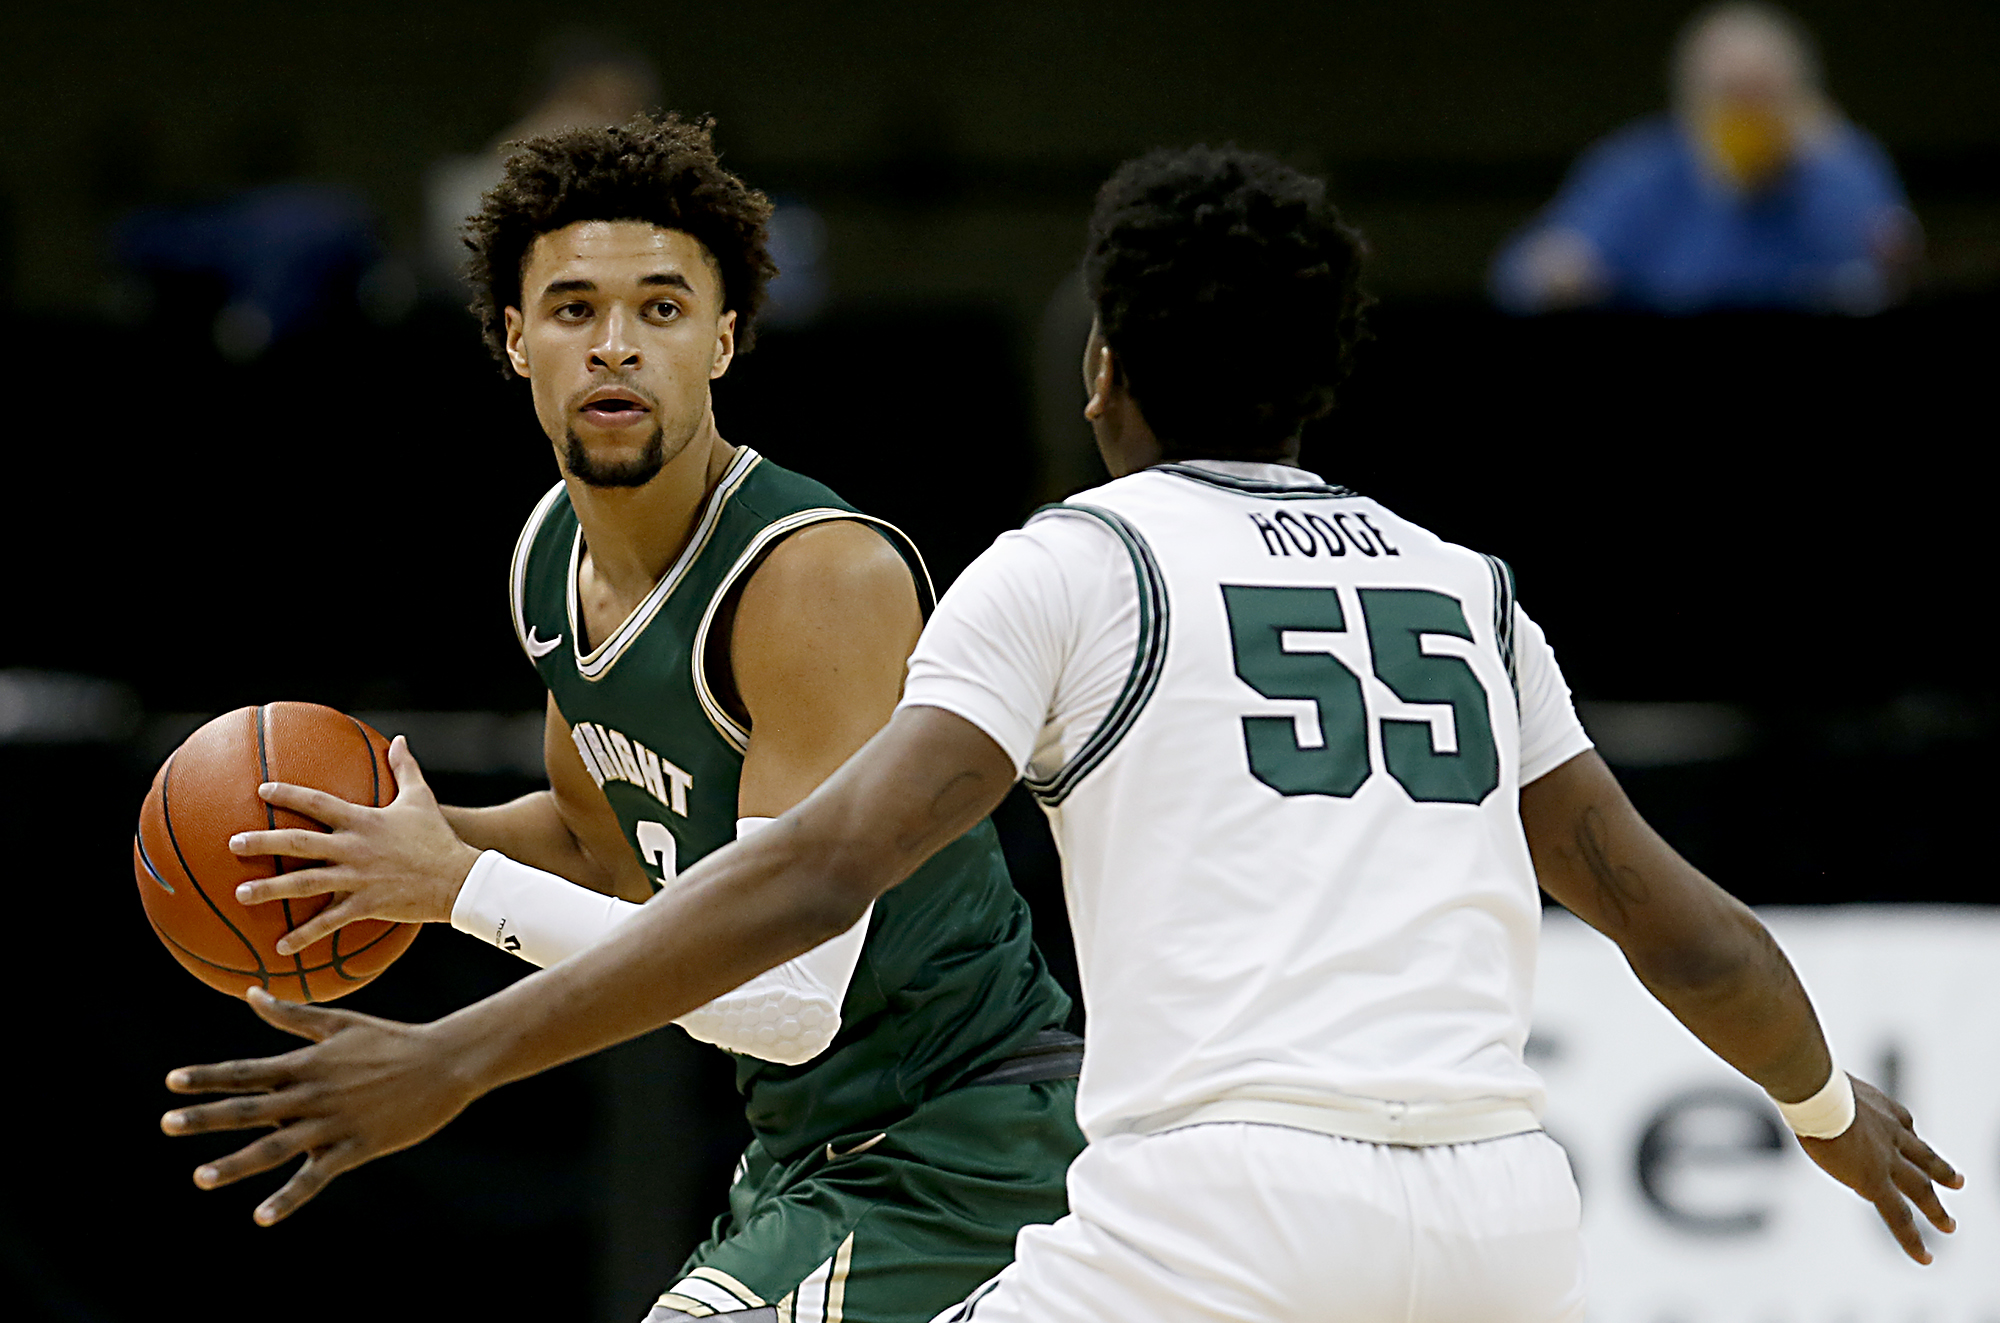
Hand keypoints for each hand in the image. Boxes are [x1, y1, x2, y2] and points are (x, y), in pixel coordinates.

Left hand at [162, 988, 480, 1224]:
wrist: (446, 1062)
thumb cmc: (392, 1040)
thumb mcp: (341, 1022)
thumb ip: (292, 1015)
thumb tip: (251, 993)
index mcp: (308, 1064)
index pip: (247, 1071)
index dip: (208, 1077)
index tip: (171, 1082)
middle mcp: (314, 1094)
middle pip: (250, 1109)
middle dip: (206, 1117)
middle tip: (166, 1124)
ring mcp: (333, 1123)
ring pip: (275, 1147)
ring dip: (236, 1163)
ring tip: (200, 1177)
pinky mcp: (355, 1147)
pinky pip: (315, 1177)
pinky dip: (288, 1198)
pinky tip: (261, 1216)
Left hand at [229, 736, 480, 953]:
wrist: (460, 878)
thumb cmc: (439, 838)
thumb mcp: (422, 799)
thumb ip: (406, 768)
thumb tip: (399, 740)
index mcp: (363, 820)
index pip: (317, 802)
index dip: (288, 793)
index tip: (261, 790)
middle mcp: (353, 847)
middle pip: (298, 842)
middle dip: (262, 842)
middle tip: (232, 844)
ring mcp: (357, 877)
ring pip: (304, 882)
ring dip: (270, 889)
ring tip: (241, 894)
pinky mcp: (365, 904)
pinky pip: (328, 922)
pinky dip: (304, 935)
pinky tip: (280, 948)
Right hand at [1798, 1075, 1962, 1263]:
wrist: (1816, 1090)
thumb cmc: (1808, 1077)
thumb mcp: (1821, 1078)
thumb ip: (1817, 1083)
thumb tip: (1791, 1075)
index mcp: (1881, 1107)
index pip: (1903, 1126)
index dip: (1907, 1135)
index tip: (1908, 1138)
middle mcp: (1892, 1133)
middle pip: (1923, 1157)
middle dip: (1941, 1171)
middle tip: (1959, 1182)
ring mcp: (1887, 1158)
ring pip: (1921, 1188)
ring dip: (1936, 1209)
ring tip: (1949, 1226)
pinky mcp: (1874, 1181)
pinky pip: (1899, 1217)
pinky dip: (1913, 1240)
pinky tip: (1924, 1257)